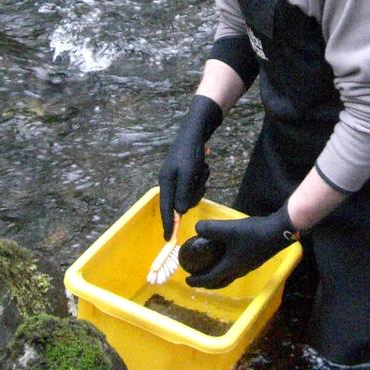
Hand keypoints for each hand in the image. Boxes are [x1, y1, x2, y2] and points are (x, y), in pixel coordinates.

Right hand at [158, 95, 222, 237]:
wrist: (196, 130)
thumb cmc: (190, 152)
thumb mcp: (188, 173)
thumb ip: (184, 193)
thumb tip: (180, 212)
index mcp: (166, 182)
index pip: (166, 208)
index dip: (168, 224)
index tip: (168, 239)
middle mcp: (170, 181)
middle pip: (182, 202)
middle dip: (194, 192)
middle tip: (200, 179)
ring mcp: (178, 177)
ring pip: (191, 193)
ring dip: (200, 183)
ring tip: (202, 168)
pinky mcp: (186, 173)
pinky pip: (196, 183)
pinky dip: (202, 176)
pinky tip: (203, 164)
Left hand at [186, 205, 297, 289]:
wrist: (279, 231)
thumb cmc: (253, 233)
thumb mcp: (228, 229)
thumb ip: (210, 229)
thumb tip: (196, 228)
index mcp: (231, 267)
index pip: (211, 279)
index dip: (197, 281)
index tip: (187, 280)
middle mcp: (239, 270)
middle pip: (221, 282)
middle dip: (208, 282)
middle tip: (197, 277)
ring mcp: (248, 265)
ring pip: (229, 276)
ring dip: (218, 275)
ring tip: (210, 266)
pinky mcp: (254, 258)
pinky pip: (236, 268)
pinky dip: (226, 267)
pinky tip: (227, 254)